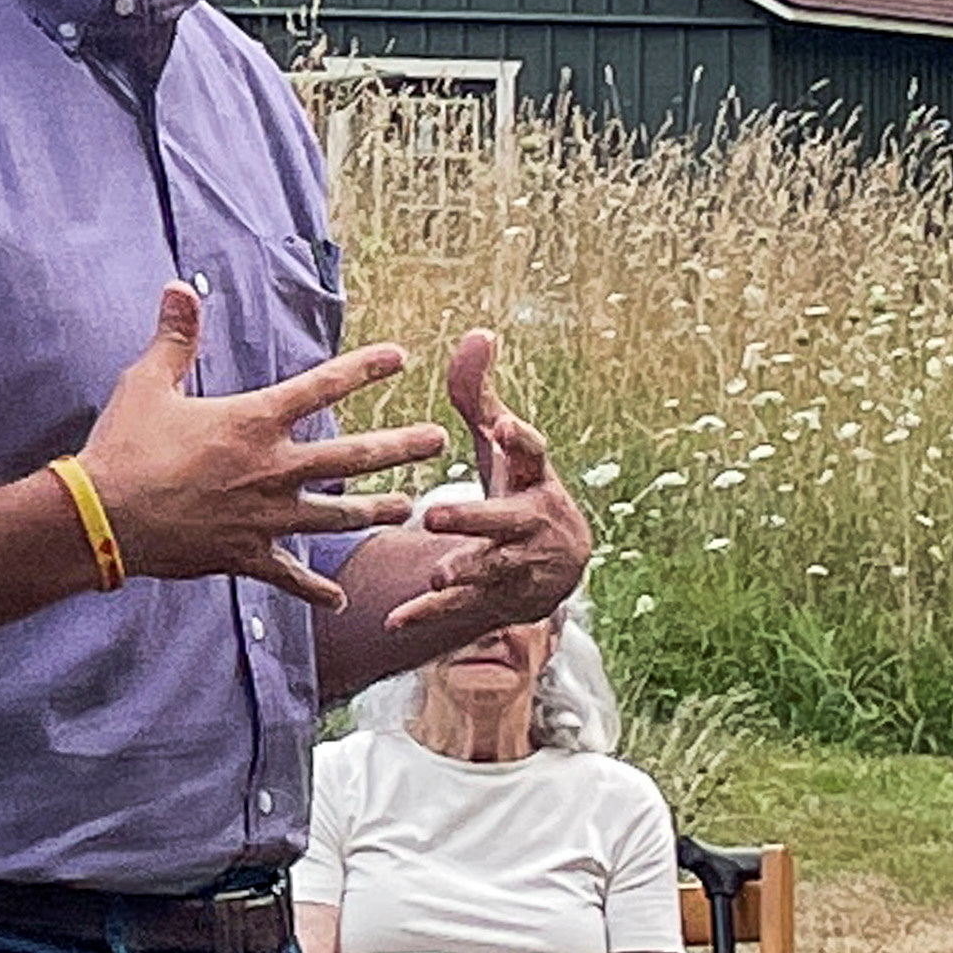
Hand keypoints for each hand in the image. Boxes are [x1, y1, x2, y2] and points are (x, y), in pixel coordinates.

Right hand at [70, 285, 458, 611]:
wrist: (102, 518)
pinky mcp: (247, 557)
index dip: (363, 369)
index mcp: (253, 422)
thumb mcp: (147, 383)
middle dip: (400, 447)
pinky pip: (290, 577)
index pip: (321, 387)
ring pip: (337, 519)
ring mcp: (264, 518)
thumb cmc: (124, 446)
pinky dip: (315, 591)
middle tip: (438, 441)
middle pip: (352, 458)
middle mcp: (271, 469)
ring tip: (407, 508)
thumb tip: (178, 287)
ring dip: (375, 512)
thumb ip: (175, 337)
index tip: (401, 357)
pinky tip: (340, 602)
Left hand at [366, 329, 593, 650]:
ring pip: (492, 569)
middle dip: (475, 518)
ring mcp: (519, 565)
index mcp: (535, 480)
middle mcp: (533, 524)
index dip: (522, 441)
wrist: (558, 568)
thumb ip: (483, 397)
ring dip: (464, 570)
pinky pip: (462, 609)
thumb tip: (478, 333)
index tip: (507, 426)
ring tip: (435, 575)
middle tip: (435, 515)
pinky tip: (394, 619)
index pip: (535, 455)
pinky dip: (430, 615)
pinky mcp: (499, 599)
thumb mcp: (504, 448)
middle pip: (508, 521)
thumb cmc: (519, 490)